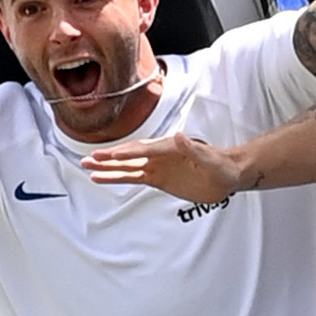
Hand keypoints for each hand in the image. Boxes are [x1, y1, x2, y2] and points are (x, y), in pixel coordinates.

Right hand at [85, 135, 247, 208]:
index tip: (109, 155)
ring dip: (108, 168)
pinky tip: (104, 178)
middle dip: (109, 158)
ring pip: (127, 167)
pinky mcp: (158, 178)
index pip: (143, 150)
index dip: (127, 152)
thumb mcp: (209, 158)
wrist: (227, 175)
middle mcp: (159, 156)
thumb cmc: (221, 164)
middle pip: (129, 156)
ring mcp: (157, 167)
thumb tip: (179, 136)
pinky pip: (134, 177)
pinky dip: (118, 177)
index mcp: (169, 148)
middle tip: (89, 158)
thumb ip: (192, 148)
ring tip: (88, 167)